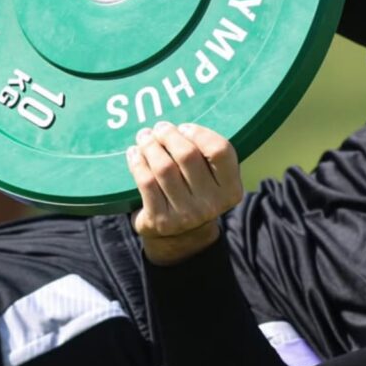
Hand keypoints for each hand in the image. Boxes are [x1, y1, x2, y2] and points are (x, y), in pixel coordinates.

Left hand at [127, 122, 243, 264]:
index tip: (184, 128)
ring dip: (149, 146)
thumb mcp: (212, 178)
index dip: (199, 133)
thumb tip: (175, 128)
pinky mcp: (161, 221)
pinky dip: (137, 163)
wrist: (181, 237)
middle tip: (159, 128)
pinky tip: (134, 154)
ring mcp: (186, 215)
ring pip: (163, 167)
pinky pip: (146, 182)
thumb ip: (205, 154)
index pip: (220, 150)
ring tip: (144, 137)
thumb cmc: (195, 192)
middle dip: (168, 135)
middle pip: (187, 155)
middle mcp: (211, 204)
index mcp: (230, 189)